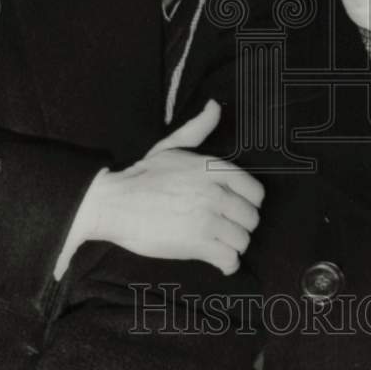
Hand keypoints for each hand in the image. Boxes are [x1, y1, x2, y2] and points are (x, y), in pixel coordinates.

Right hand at [81, 100, 263, 274]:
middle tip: (226, 229)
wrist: (114, 202)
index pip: (256, 191)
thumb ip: (198, 128)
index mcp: (213, 168)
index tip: (237, 209)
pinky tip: (220, 261)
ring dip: (233, 246)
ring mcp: (208, 218)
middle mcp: (216, 192)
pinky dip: (228, 264)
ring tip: (221, 244)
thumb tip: (215, 106)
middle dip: (241, 226)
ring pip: (243, 240)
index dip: (250, 203)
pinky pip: (230, 259)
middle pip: (251, 218)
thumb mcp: (171, 145)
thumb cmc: (141, 176)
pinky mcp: (198, 244)